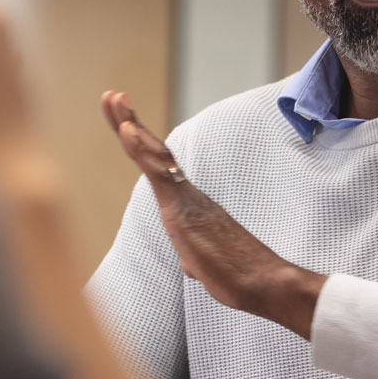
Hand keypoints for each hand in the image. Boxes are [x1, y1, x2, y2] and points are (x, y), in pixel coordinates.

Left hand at [101, 91, 326, 337]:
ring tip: (113, 99)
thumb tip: (190, 265)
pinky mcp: (184, 208)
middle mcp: (189, 194)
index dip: (141, 144)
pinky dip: (140, 149)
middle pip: (154, 151)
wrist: (265, 282)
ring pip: (153, 154)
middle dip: (130, 122)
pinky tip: (126, 130)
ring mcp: (187, 198)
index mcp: (191, 205)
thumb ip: (196, 259)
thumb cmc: (240, 276)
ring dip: (130, 125)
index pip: (161, 168)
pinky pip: (158, 173)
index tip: (126, 121)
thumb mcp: (207, 266)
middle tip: (112, 96)